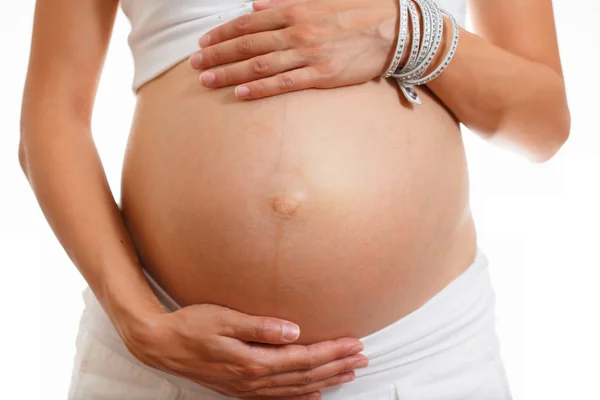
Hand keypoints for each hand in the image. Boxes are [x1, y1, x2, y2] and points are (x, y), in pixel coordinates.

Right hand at [121, 303, 367, 398]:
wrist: (161, 345)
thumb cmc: (191, 327)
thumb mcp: (224, 319)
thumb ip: (261, 327)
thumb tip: (294, 330)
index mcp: (253, 361)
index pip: (303, 358)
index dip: (331, 351)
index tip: (354, 344)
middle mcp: (254, 379)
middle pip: (306, 375)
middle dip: (337, 366)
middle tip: (362, 358)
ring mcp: (247, 388)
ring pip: (296, 388)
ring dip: (325, 380)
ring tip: (348, 373)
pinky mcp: (240, 388)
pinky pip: (279, 397)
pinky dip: (301, 395)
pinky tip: (314, 393)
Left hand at [188, 0, 399, 99]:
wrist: (394, 29)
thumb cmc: (358, 11)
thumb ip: (286, 0)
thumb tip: (256, 2)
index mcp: (295, 9)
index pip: (248, 22)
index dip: (222, 33)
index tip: (203, 42)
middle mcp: (297, 30)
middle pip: (247, 43)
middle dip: (217, 54)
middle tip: (194, 64)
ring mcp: (308, 53)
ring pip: (260, 64)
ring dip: (230, 72)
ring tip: (207, 80)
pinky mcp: (321, 75)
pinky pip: (284, 83)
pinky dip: (260, 89)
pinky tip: (240, 94)